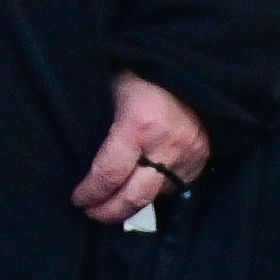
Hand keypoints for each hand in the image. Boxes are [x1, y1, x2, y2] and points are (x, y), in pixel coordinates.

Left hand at [76, 70, 211, 225]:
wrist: (194, 67)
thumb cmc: (145, 74)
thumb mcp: (114, 88)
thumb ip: (99, 121)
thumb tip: (77, 151)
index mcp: (138, 127)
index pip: (109, 175)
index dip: (90, 193)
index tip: (78, 199)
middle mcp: (165, 146)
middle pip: (134, 198)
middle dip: (108, 211)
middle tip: (92, 212)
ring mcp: (188, 155)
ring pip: (155, 196)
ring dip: (132, 203)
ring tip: (114, 202)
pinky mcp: (202, 159)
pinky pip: (175, 186)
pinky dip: (156, 190)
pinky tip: (142, 185)